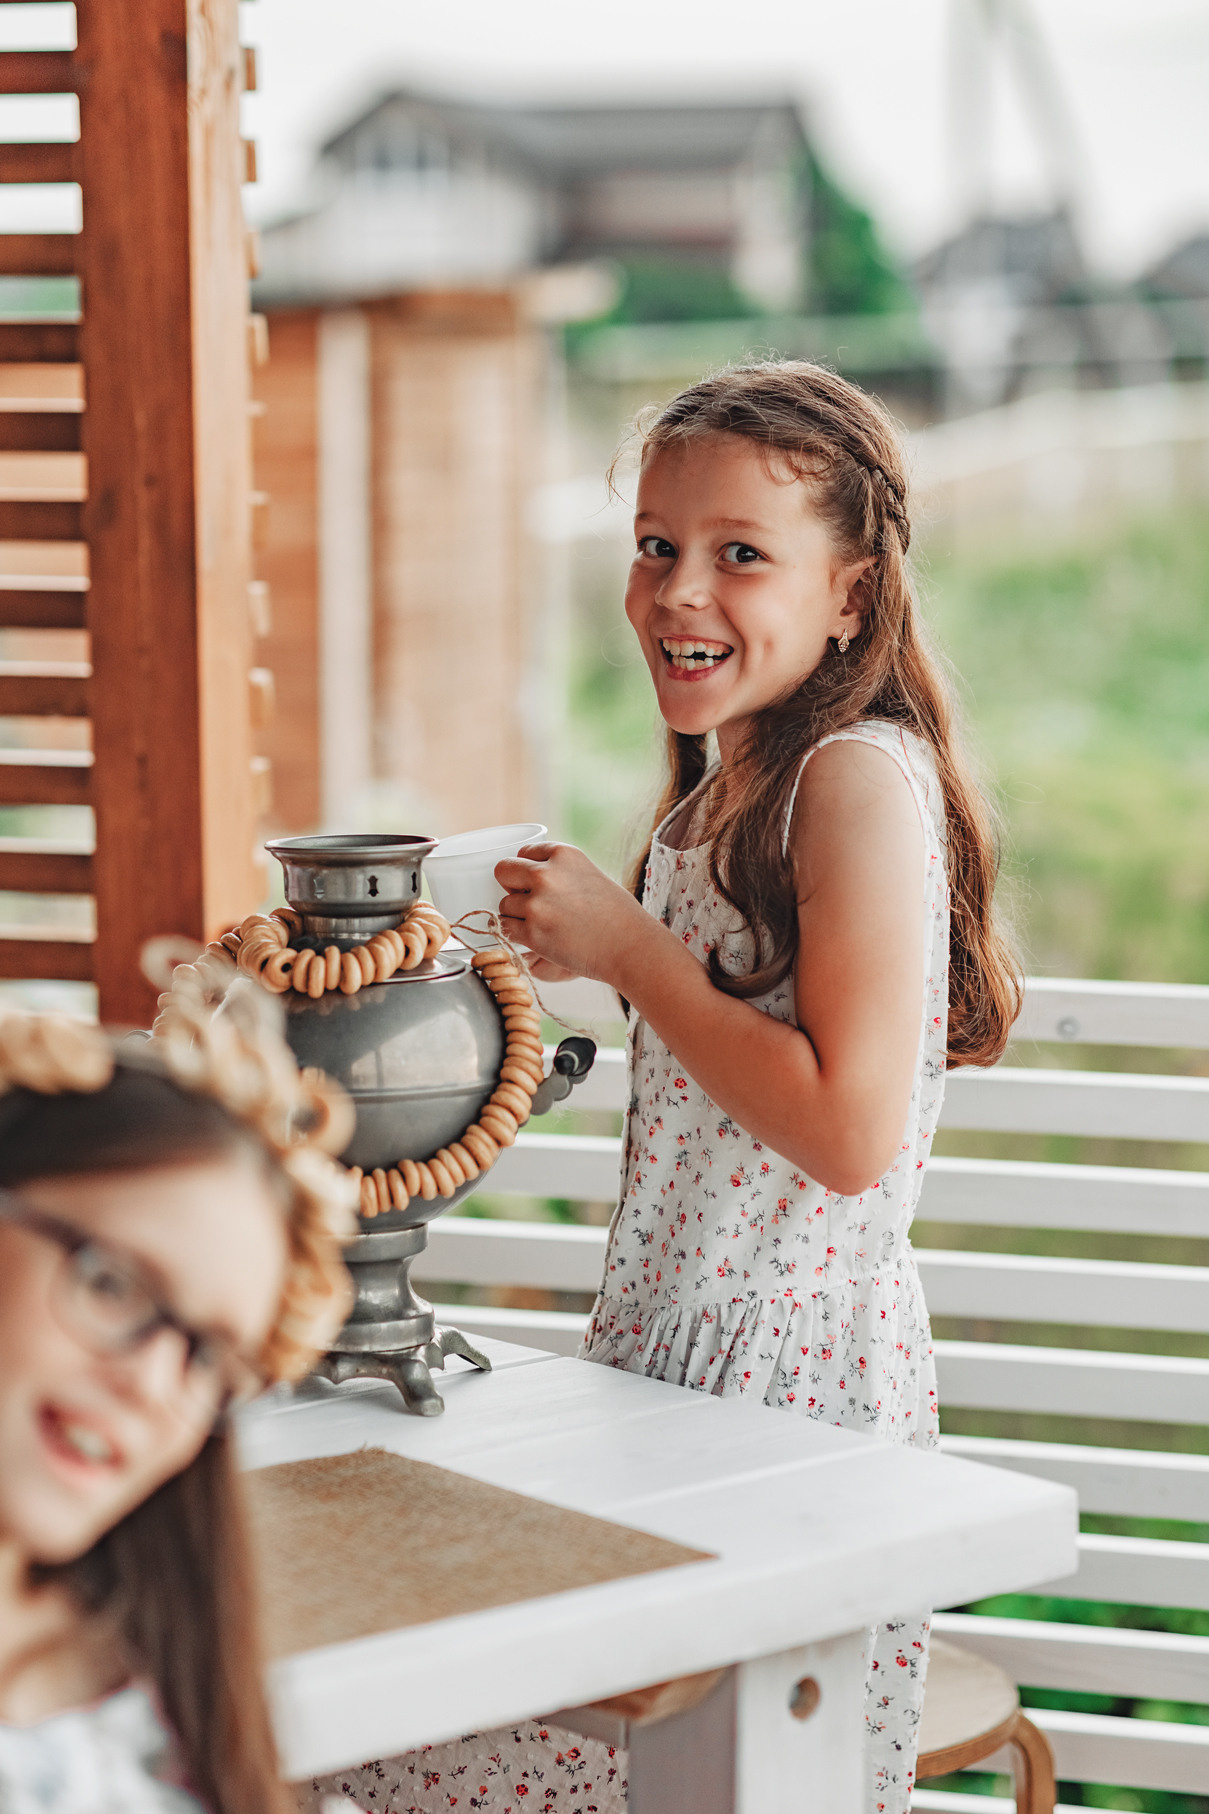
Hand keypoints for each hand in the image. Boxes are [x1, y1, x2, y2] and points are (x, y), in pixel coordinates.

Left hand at [494, 843, 650, 986]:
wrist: (631, 946)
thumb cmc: (618, 915)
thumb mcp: (589, 875)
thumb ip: (560, 872)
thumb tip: (528, 879)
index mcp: (564, 854)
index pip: (524, 852)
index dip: (528, 871)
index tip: (540, 886)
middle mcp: (547, 874)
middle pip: (503, 871)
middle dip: (512, 888)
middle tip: (531, 904)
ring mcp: (537, 903)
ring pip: (504, 905)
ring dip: (517, 917)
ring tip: (546, 926)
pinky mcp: (533, 932)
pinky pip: (506, 929)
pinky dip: (518, 936)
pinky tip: (540, 939)